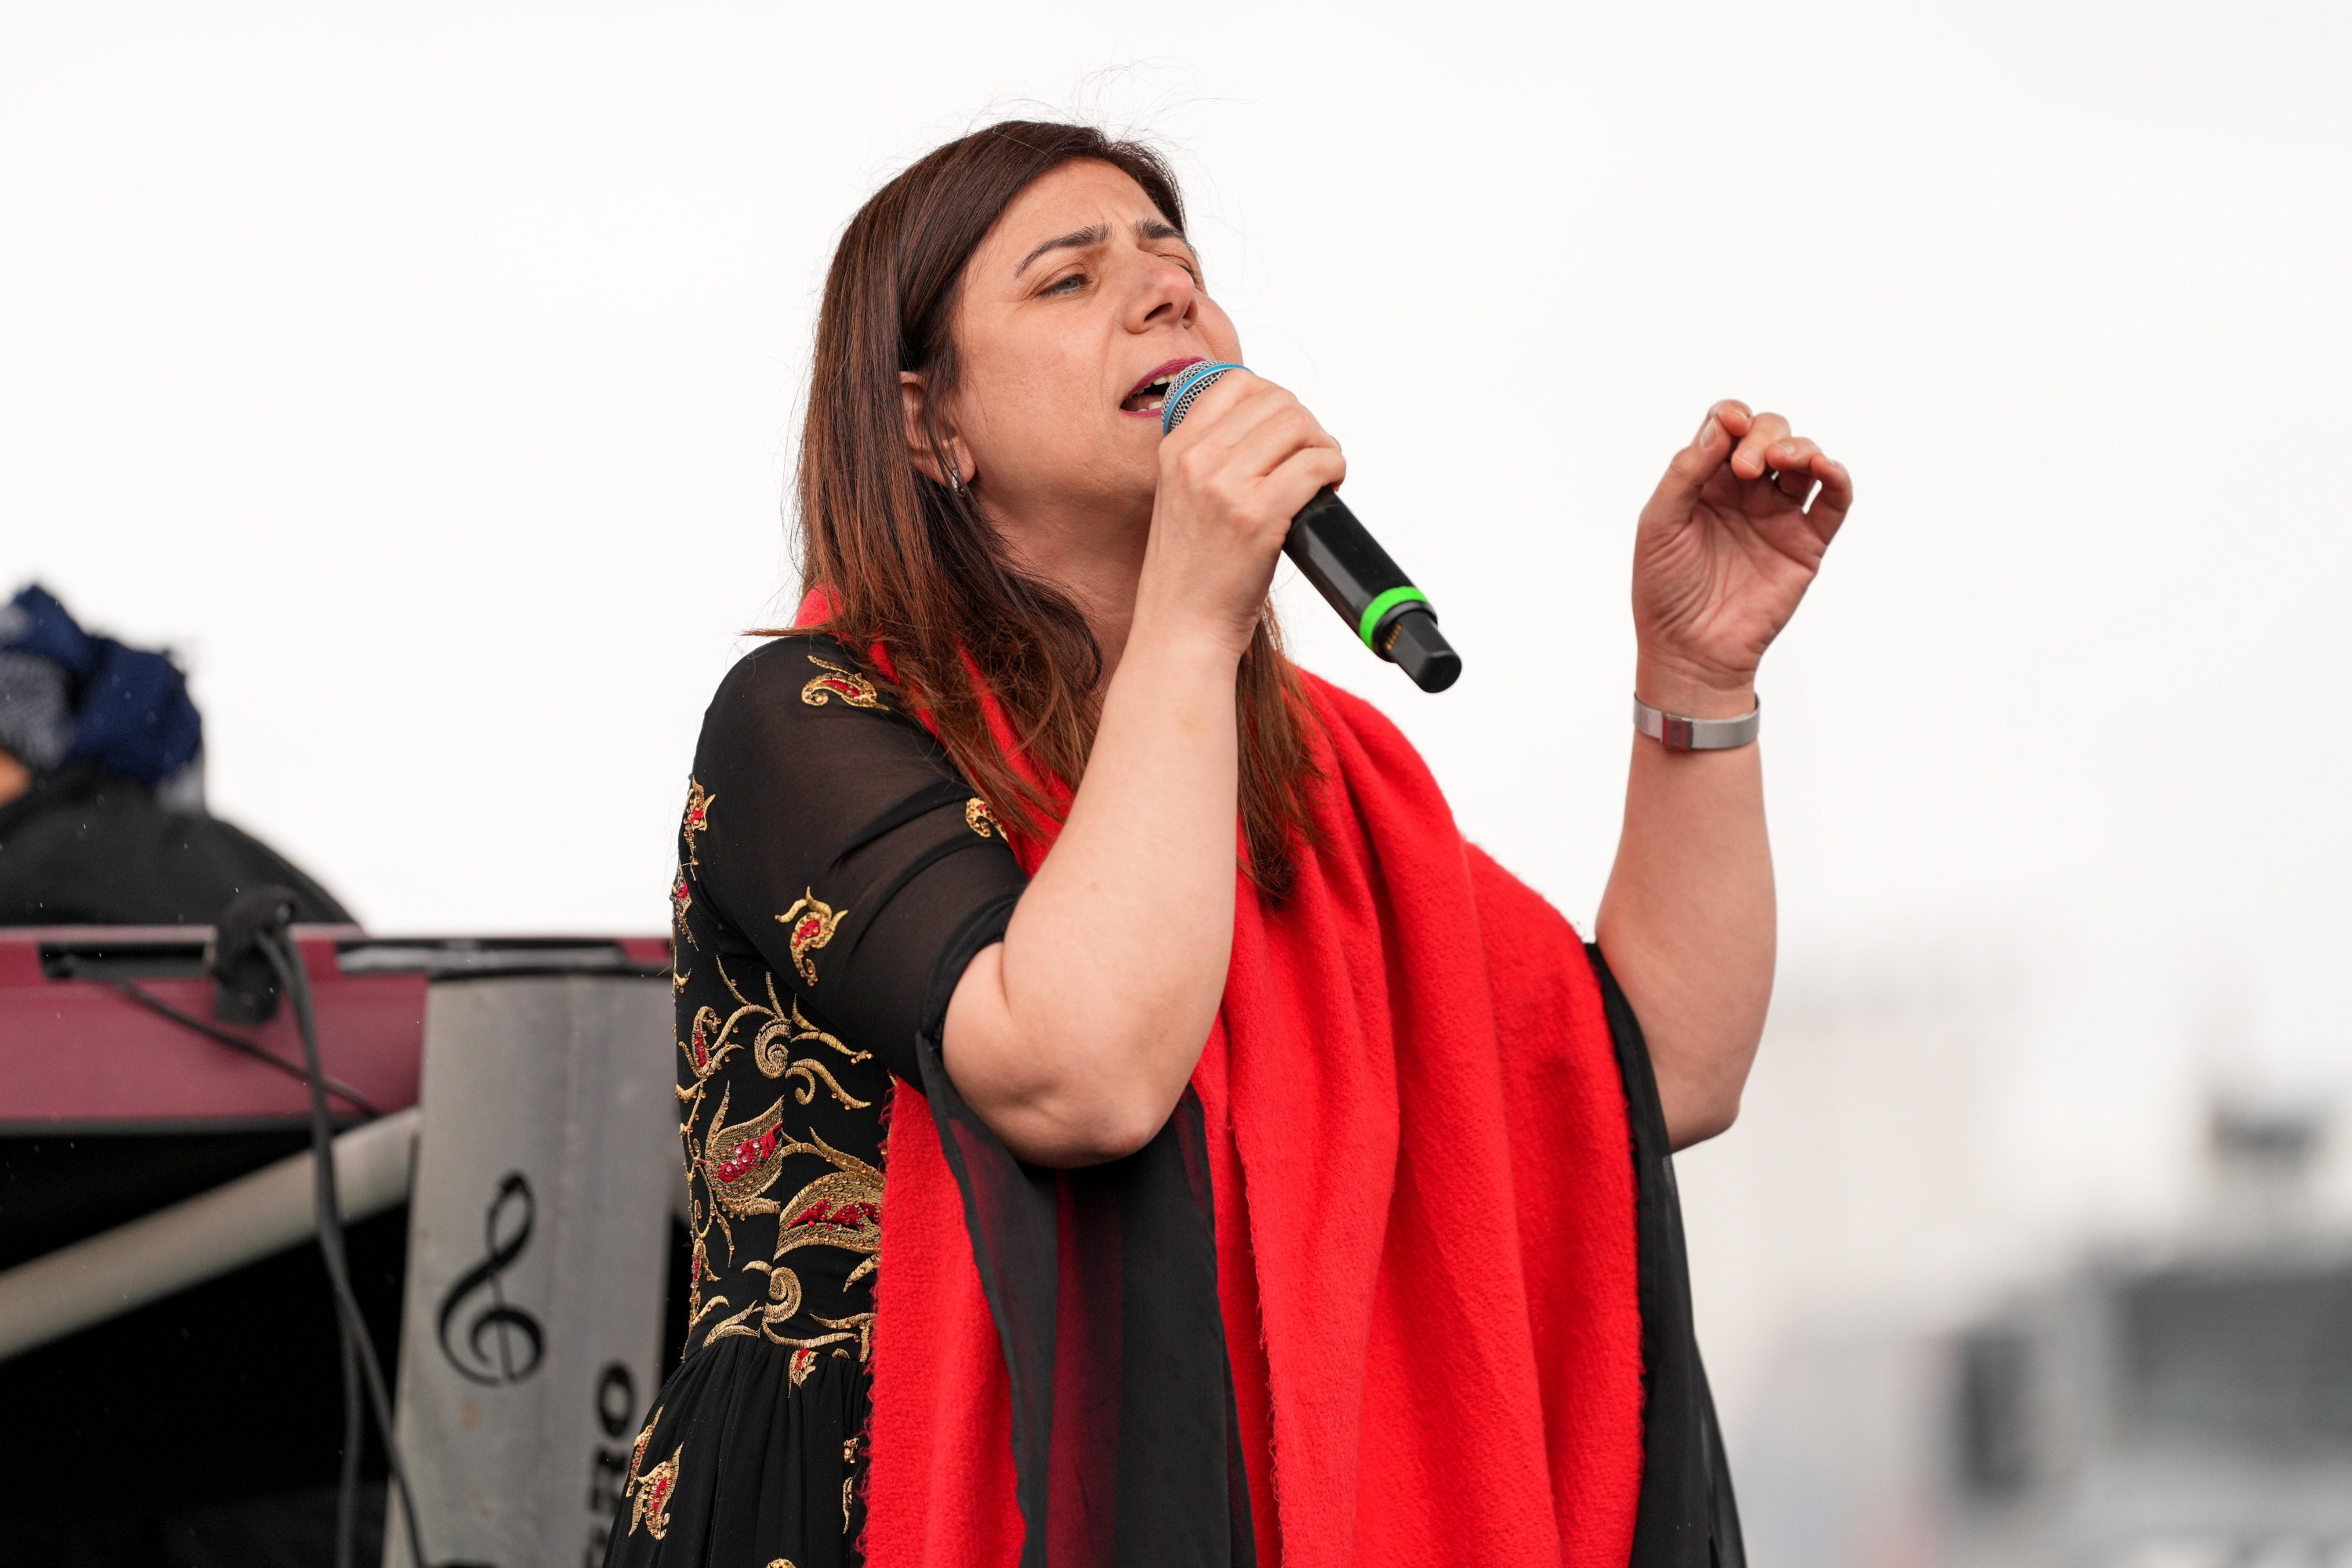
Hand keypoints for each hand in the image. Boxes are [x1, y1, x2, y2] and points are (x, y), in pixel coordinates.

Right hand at [1138, 371, 1344, 658]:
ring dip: (1323, 446)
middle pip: (1276, 401)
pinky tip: (1328, 488)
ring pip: (1299, 427)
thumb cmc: (1190, 572)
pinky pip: (1314, 465)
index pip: (1236, 382)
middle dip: (1306, 425)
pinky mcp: (1257, 517)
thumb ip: (1211, 457)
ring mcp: (1226, 487)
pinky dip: (1333, 470)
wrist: (1181, 628)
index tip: (1285, 431)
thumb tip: (1272, 425)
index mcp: (1176, 448)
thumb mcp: (1181, 497)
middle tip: (1311, 457)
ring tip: (1321, 474)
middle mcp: (1196, 460)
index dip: (1274, 400)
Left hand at [1630, 400, 1852, 713]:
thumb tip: (1720, 426)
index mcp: (1704, 482)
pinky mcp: (1806, 543)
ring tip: (1784, 461)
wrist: (1689, 650)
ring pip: (1804, 459)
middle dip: (1764, 436)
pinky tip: (1825, 468)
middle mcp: (1744, 492)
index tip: (1730, 423)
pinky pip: (1833, 501)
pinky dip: (1837, 477)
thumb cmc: (1664, 589)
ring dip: (1800, 447)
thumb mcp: (1659, 524)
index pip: (1727, 428)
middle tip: (1746, 467)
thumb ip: (1685, 473)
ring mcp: (1778, 516)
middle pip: (1770, 434)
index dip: (1732, 416)